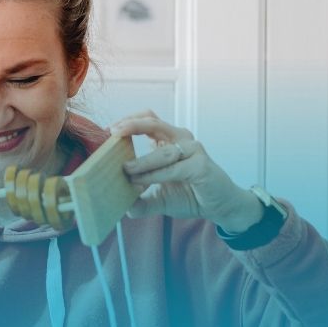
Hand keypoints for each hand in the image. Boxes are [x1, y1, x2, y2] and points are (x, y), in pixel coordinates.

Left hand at [109, 110, 264, 232]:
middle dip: (131, 125)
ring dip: (141, 161)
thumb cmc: (190, 195)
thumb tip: (119, 206)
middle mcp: (181, 139)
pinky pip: (173, 168)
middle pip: (153, 121)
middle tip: (113, 132)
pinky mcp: (201, 165)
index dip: (128, 120)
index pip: (147, 119)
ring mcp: (193, 150)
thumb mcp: (159, 199)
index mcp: (169, 141)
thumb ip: (140, 200)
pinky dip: (154, 174)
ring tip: (125, 170)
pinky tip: (141, 181)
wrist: (219, 207)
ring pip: (162, 151)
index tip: (108, 130)